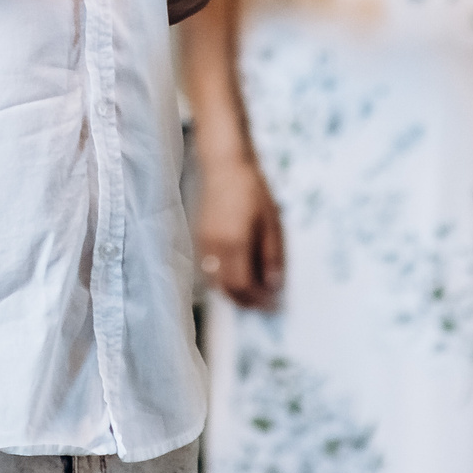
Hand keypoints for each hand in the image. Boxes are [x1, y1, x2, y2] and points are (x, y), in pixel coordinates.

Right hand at [194, 151, 284, 310]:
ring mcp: (203, 244)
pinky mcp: (199, 239)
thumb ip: (272, 255)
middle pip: (227, 289)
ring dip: (232, 294)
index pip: (243, 285)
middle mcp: (215, 248)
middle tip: (263, 305)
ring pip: (215, 283)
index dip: (258, 300)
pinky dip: (222, 281)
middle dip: (245, 302)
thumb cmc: (252, 191)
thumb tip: (274, 285)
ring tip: (252, 293)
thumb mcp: (271, 222)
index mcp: (235, 243)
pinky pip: (209, 271)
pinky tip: (237, 276)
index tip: (273, 304)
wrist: (224, 167)